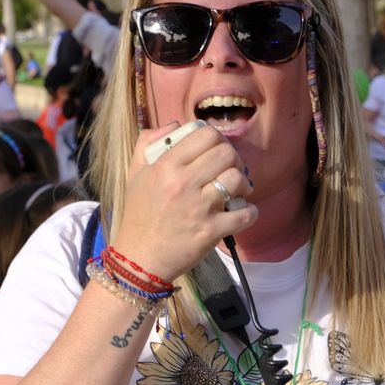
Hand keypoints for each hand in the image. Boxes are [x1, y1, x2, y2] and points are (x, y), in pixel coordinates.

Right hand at [113, 122, 258, 282]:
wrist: (138, 259)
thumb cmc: (139, 214)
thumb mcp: (135, 172)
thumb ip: (149, 141)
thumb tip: (176, 125)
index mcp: (165, 166)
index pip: (205, 134)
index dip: (217, 138)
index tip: (216, 149)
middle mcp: (183, 183)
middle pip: (226, 153)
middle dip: (234, 158)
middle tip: (230, 168)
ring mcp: (198, 208)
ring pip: (237, 179)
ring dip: (243, 183)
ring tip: (237, 190)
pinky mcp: (210, 231)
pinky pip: (244, 214)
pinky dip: (249, 212)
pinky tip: (242, 212)